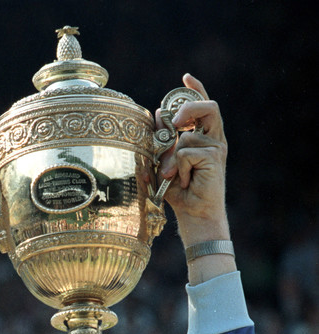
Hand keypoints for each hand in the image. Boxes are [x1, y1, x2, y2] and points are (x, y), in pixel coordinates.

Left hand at [156, 74, 228, 246]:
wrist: (194, 215)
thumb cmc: (179, 192)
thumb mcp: (165, 162)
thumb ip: (163, 140)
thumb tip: (157, 114)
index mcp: (204, 137)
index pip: (203, 106)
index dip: (196, 90)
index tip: (185, 77)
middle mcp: (213, 138)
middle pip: (206, 107)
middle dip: (188, 108)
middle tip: (174, 122)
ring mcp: (216, 147)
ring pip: (187, 136)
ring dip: (171, 157)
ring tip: (171, 176)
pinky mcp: (215, 157)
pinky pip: (186, 153)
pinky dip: (178, 168)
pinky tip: (183, 182)